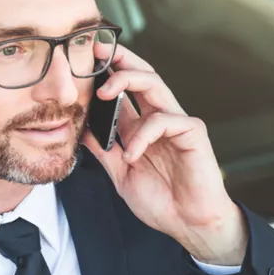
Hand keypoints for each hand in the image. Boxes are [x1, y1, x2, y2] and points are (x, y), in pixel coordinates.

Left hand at [83, 44, 247, 265]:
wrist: (188, 224)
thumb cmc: (161, 200)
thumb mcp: (120, 173)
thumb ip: (104, 150)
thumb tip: (80, 127)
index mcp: (142, 126)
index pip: (126, 89)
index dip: (109, 71)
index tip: (86, 57)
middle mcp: (160, 118)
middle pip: (142, 75)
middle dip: (119, 59)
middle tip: (96, 50)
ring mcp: (178, 123)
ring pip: (155, 85)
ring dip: (126, 81)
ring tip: (103, 93)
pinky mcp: (193, 132)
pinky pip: (164, 120)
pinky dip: (143, 135)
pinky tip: (133, 156)